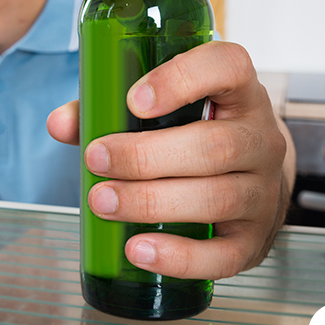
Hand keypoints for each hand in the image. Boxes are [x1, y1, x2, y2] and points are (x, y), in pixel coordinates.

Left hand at [47, 41, 295, 280]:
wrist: (251, 179)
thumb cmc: (194, 134)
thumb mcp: (163, 109)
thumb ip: (108, 109)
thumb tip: (61, 124)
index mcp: (237, 92)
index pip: (228, 67)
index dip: (182, 79)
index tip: (135, 100)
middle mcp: (260, 139)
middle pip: (213, 146)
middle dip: (145, 156)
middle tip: (96, 159)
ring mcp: (263, 192)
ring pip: (216, 197)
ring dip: (151, 202)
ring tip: (104, 202)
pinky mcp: (254, 240)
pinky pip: (223, 255)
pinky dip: (178, 257)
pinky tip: (138, 249)